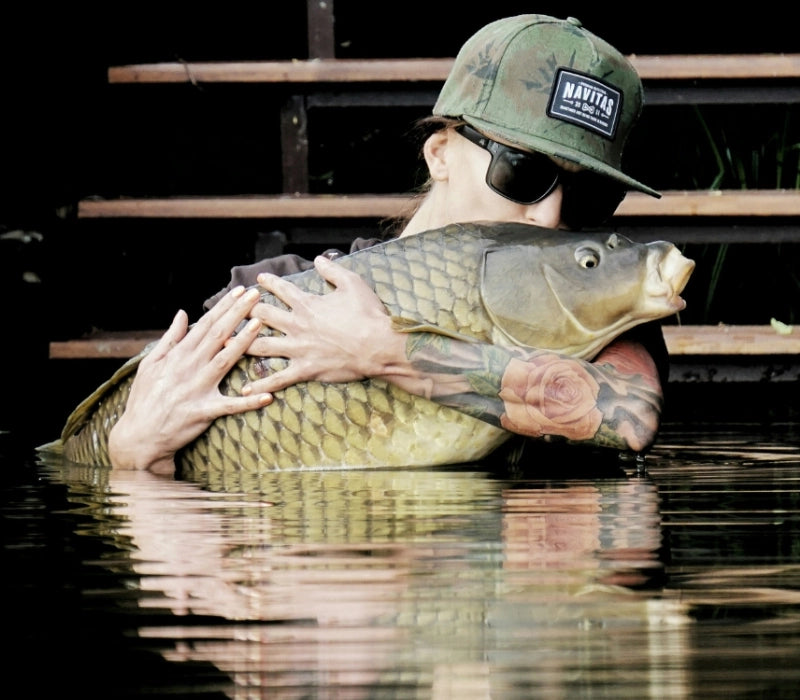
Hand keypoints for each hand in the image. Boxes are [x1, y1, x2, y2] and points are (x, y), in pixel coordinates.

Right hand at [108, 286, 272, 473]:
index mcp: (178, 355)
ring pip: (224, 361)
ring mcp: (197, 389)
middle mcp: (189, 368)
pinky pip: (230, 406)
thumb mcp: (150, 364)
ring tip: (259, 326)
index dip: (224, 307)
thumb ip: (170, 338)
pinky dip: (248, 403)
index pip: (205, 325)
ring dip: (243, 343)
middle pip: (218, 335)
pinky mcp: (203, 412)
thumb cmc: (145, 398)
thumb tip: (183, 313)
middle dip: (238, 314)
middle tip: (257, 297)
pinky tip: (267, 396)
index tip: (240, 292)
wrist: (139, 436)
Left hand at [243, 256, 404, 394]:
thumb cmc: (368, 314)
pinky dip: (261, 385)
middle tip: (232, 312)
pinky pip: (278, 379)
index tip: (258, 280)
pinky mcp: (305, 369)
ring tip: (224, 345)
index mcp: (308, 304)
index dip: (269, 283)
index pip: (282, 290)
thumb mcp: (353, 284)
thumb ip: (333, 270)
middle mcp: (297, 325)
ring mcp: (299, 349)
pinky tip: (245, 389)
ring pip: (261, 347)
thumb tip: (319, 259)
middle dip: (245, 313)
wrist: (378, 346)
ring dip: (241, 345)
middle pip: (262, 317)